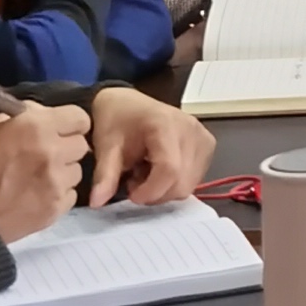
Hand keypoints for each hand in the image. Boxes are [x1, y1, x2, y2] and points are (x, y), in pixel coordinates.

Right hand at [0, 104, 88, 241]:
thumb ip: (23, 118)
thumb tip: (42, 114)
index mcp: (36, 127)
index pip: (79, 118)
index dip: (70, 124)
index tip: (60, 130)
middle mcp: (53, 152)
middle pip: (81, 145)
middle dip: (66, 148)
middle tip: (46, 156)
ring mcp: (56, 183)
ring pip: (77, 171)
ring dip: (63, 172)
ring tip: (38, 178)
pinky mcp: (55, 209)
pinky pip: (70, 196)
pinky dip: (58, 195)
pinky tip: (37, 196)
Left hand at [87, 89, 211, 205]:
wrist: (126, 102)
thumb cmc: (116, 121)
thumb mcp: (106, 147)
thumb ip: (105, 175)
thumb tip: (98, 202)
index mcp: (166, 124)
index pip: (169, 170)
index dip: (151, 191)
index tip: (130, 193)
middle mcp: (191, 129)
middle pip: (182, 182)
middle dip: (156, 193)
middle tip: (135, 181)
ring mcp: (203, 136)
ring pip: (189, 185)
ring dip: (165, 189)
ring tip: (146, 173)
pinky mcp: (207, 144)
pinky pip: (195, 179)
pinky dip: (176, 183)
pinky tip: (160, 170)